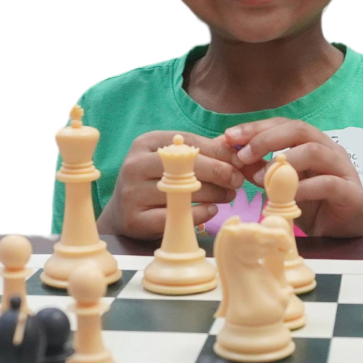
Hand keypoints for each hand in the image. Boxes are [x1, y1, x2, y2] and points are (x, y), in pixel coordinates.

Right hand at [97, 131, 244, 239]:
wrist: (122, 211)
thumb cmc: (154, 180)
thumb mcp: (170, 160)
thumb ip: (200, 153)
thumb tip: (236, 150)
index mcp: (145, 143)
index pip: (188, 142)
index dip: (218, 151)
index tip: (239, 161)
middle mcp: (135, 165)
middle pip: (186, 165)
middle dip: (219, 172)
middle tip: (237, 180)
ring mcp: (132, 193)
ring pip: (182, 192)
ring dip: (213, 194)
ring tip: (228, 195)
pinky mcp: (135, 219)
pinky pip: (174, 216)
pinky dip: (199, 214)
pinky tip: (211, 210)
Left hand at [225, 118, 362, 237]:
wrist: (341, 235)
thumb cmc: (312, 206)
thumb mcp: (281, 186)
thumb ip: (263, 170)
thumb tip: (236, 157)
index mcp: (312, 142)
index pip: (283, 124)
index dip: (256, 128)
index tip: (229, 136)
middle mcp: (329, 149)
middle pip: (299, 129)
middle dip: (266, 139)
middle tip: (242, 155)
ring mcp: (343, 168)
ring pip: (314, 151)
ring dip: (283, 162)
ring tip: (260, 179)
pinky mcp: (350, 192)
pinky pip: (327, 183)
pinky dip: (303, 188)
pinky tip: (287, 196)